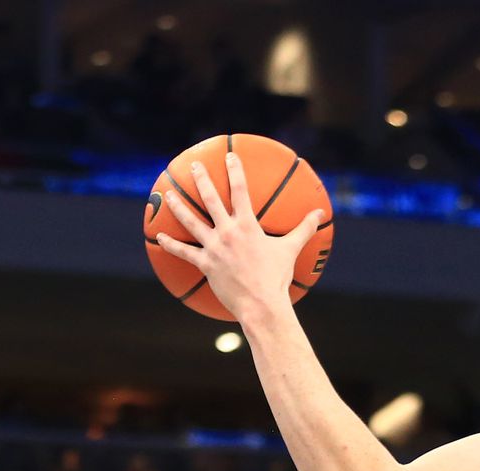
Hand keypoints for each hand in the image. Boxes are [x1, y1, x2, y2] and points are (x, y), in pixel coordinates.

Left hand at [155, 153, 323, 321]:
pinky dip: (171, 244)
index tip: (229, 156)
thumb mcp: (292, 250)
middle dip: (202, 179)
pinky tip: (159, 236)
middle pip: (210, 199)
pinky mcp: (205, 264)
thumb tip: (321, 213)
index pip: (240, 191)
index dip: (235, 171)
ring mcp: (214, 247)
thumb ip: (305, 228)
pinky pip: (184, 252)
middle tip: (196, 166)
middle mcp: (228, 232)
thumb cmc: (277, 278)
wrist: (261, 304)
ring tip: (168, 194)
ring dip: (178, 206)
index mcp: (248, 225)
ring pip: (191, 221)